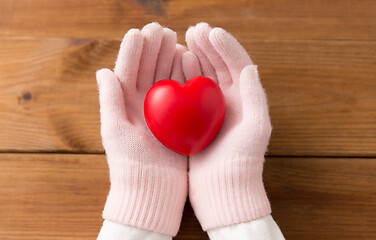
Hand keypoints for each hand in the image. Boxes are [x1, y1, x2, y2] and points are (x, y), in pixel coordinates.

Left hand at [96, 22, 186, 235]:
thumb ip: (110, 100)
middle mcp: (143, 104)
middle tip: (161, 29)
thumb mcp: (115, 132)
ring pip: (166, 77)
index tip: (140, 32)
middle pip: (148, 70)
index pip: (128, 72)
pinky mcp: (179, 118)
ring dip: (169, 57)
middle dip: (153, 48)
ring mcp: (162, 110)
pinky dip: (185, 75)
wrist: (152, 189)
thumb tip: (103, 70)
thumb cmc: (130, 163)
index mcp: (124, 105)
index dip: (133, 52)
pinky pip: (182, 92)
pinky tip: (189, 60)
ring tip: (175, 38)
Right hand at [184, 23, 271, 229]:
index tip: (211, 32)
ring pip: (202, 77)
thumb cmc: (242, 163)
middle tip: (195, 29)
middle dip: (208, 46)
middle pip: (219, 67)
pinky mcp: (195, 121)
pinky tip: (176, 65)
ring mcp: (211, 111)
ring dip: (195, 56)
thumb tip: (251, 66)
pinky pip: (188, 93)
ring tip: (184, 40)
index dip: (226, 46)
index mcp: (246, 101)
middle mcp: (230, 103)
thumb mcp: (255, 130)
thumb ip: (255, 97)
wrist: (224, 191)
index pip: (238, 66)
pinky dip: (183, 77)